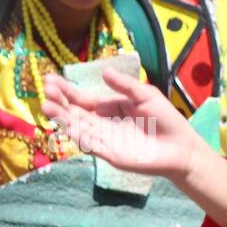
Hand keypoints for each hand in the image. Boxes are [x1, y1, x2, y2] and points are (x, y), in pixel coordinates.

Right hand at [41, 70, 206, 181]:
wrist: (181, 148)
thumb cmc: (166, 120)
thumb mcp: (146, 95)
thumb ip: (126, 85)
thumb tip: (104, 72)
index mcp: (109, 107)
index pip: (82, 98)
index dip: (66, 90)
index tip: (50, 79)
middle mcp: (103, 123)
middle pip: (75, 112)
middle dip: (59, 102)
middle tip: (46, 90)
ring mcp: (105, 140)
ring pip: (78, 127)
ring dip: (62, 118)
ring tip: (46, 105)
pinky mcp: (110, 155)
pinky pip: (90, 144)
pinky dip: (78, 136)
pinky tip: (65, 125)